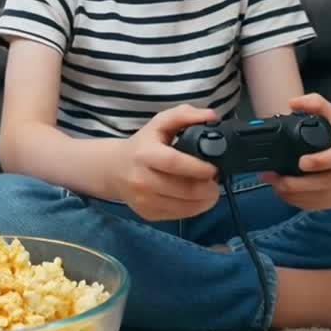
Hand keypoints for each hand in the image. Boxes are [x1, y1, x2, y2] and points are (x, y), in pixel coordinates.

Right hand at [112, 104, 220, 221]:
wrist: (114, 169)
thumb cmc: (143, 144)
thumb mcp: (159, 123)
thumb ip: (185, 114)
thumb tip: (212, 117)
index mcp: (144, 154)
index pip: (174, 163)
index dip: (198, 167)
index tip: (214, 168)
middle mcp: (141, 180)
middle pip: (184, 190)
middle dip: (208, 187)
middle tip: (216, 180)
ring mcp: (144, 200)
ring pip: (185, 206)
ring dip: (205, 200)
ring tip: (209, 189)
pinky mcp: (148, 214)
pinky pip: (179, 216)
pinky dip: (195, 208)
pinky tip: (196, 198)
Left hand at [261, 93, 330, 210]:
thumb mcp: (328, 112)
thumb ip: (314, 103)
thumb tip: (294, 103)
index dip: (325, 160)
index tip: (302, 162)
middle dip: (302, 184)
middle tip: (278, 180)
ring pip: (325, 197)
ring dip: (297, 195)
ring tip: (276, 186)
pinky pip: (322, 205)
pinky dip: (301, 202)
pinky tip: (286, 195)